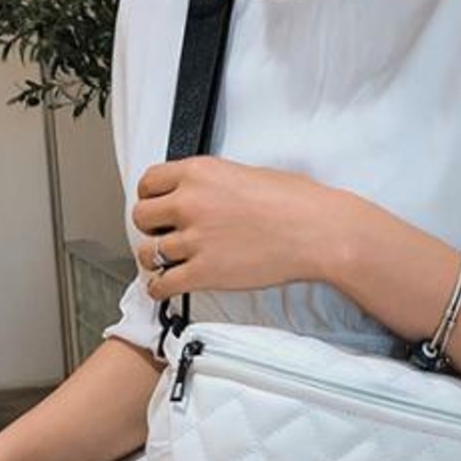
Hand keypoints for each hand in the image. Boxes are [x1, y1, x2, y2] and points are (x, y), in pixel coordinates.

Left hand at [131, 154, 343, 300]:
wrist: (318, 232)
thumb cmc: (297, 203)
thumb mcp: (246, 173)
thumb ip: (213, 183)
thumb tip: (204, 195)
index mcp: (199, 172)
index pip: (148, 182)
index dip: (152, 197)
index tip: (158, 206)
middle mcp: (189, 203)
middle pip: (141, 217)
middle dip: (152, 227)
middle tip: (166, 234)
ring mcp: (194, 240)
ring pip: (148, 253)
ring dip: (156, 259)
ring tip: (169, 262)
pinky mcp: (203, 273)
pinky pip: (161, 285)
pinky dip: (159, 289)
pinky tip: (167, 286)